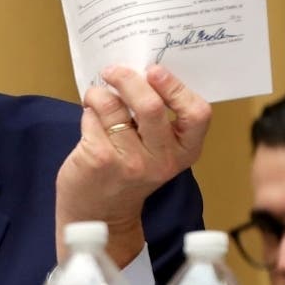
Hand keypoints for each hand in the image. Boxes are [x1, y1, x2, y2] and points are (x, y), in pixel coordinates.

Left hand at [55, 64, 210, 265]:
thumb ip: (158, 119)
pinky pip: (91, 117)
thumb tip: (140, 70)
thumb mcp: (157, 150)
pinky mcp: (99, 159)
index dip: (176, 87)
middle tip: (113, 71)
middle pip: (150, 106)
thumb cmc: (128, 171)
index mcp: (184, 152)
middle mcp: (161, 159)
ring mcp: (129, 161)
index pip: (197, 114)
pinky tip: (89, 121)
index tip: (154, 71)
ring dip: (99, 94)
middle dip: (128, 79)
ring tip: (96, 98)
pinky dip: (87, 111)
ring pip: (112, 106)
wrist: (99, 214)